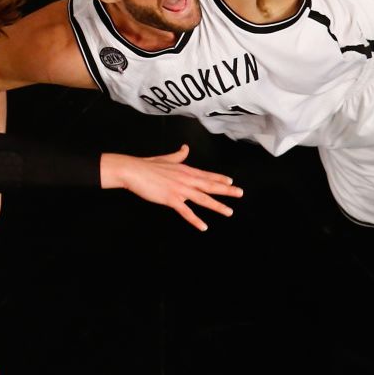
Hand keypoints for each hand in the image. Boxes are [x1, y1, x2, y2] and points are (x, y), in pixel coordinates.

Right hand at [101, 144, 242, 230]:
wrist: (133, 170)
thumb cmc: (147, 165)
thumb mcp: (167, 159)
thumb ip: (178, 155)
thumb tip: (185, 147)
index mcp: (185, 170)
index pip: (206, 175)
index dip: (220, 178)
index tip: (231, 182)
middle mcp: (186, 179)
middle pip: (210, 186)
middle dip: (226, 190)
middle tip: (240, 193)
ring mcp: (179, 189)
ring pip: (203, 199)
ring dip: (217, 206)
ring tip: (229, 212)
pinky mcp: (171, 199)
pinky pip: (186, 212)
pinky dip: (195, 220)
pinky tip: (203, 226)